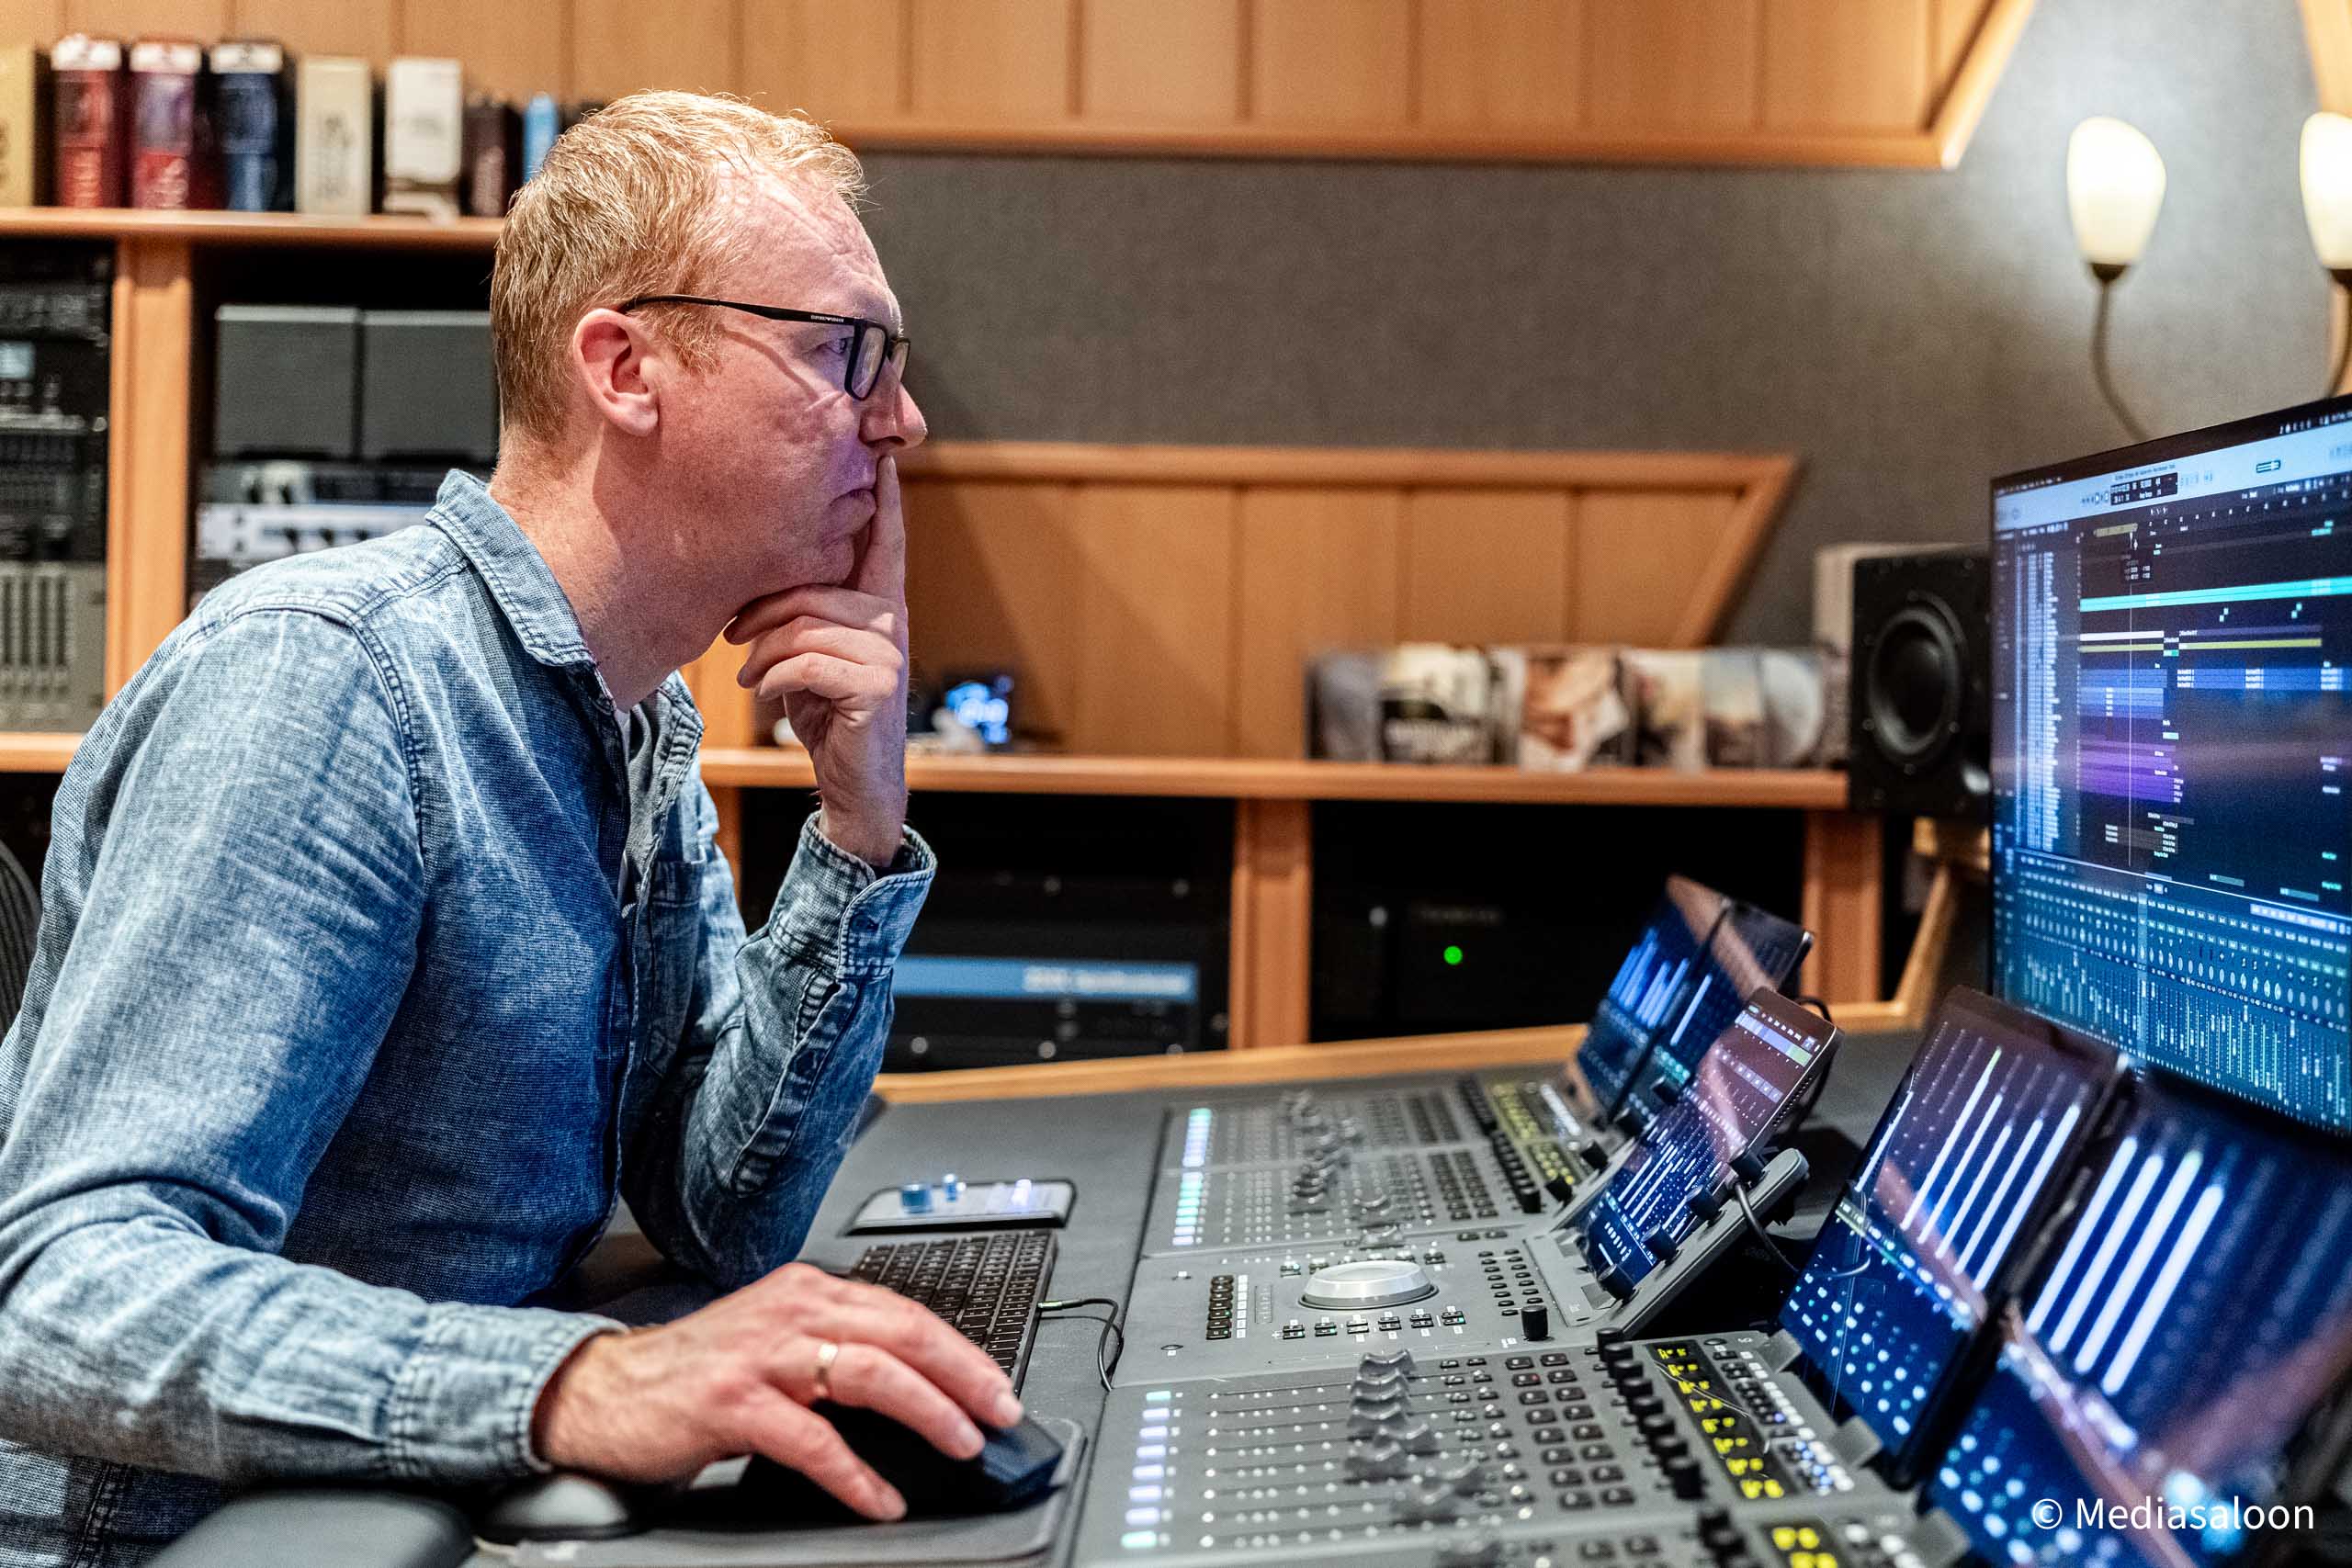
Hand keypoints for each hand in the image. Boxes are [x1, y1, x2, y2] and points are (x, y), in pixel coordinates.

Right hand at [533, 1261, 1020, 1518]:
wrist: (605, 1389)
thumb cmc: (695, 1371)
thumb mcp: (774, 1341)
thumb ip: (835, 1350)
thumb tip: (916, 1385)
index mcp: (807, 1291)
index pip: (904, 1311)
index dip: (960, 1349)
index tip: (996, 1384)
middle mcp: (790, 1311)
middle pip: (901, 1333)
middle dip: (962, 1374)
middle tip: (999, 1411)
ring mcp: (761, 1355)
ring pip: (869, 1373)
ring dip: (927, 1411)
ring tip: (960, 1443)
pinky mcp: (733, 1403)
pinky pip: (812, 1439)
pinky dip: (855, 1474)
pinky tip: (881, 1498)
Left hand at [726, 456, 909, 865]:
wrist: (854, 782)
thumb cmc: (827, 711)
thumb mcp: (810, 653)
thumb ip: (804, 612)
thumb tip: (760, 573)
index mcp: (880, 607)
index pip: (885, 543)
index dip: (886, 502)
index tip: (884, 458)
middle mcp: (892, 622)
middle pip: (814, 586)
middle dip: (763, 611)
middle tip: (735, 637)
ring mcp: (888, 653)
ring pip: (805, 624)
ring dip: (762, 653)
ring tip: (748, 674)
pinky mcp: (876, 685)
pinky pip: (806, 660)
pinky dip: (773, 678)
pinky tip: (764, 694)